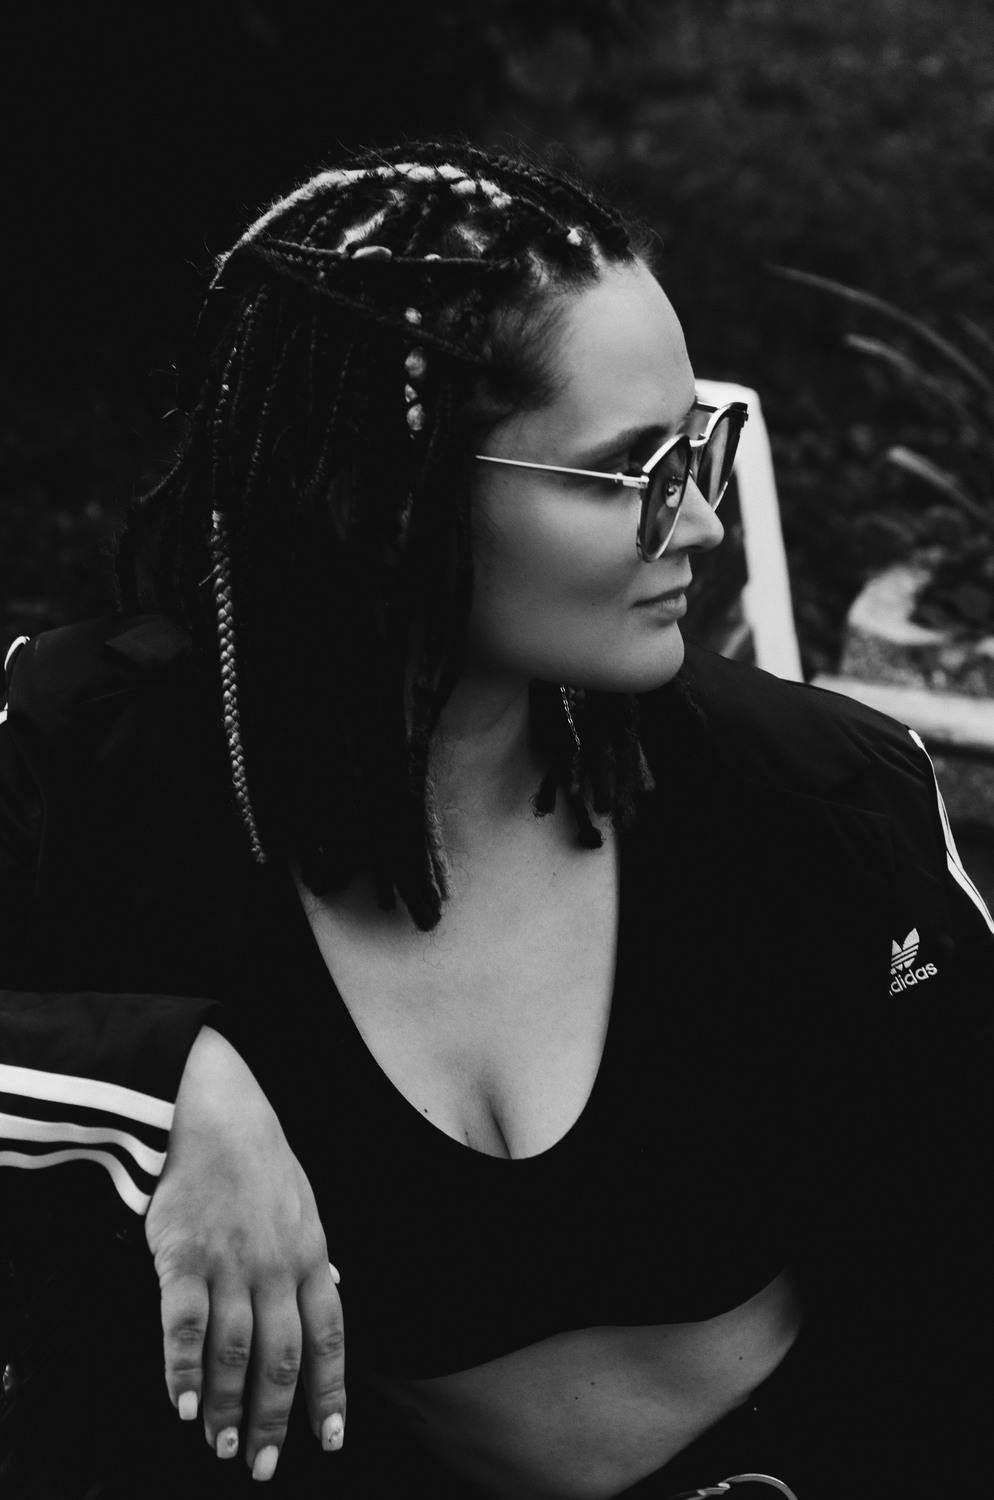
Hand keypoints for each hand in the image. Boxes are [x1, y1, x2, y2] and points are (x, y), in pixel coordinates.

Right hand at [145, 1026, 344, 1478]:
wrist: (218, 1112)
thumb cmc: (261, 1163)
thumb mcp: (305, 1205)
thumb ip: (315, 1255)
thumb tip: (335, 1287)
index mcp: (311, 1256)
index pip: (329, 1336)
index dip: (329, 1391)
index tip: (331, 1439)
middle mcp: (276, 1266)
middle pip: (281, 1357)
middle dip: (275, 1418)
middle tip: (264, 1465)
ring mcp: (229, 1263)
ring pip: (234, 1350)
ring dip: (228, 1406)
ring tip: (223, 1445)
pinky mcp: (182, 1256)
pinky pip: (182, 1323)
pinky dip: (182, 1369)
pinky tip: (182, 1404)